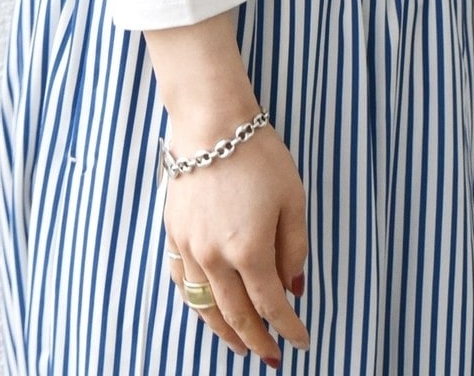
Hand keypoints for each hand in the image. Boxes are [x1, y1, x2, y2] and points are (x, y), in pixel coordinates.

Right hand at [162, 114, 310, 364]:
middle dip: (257, 340)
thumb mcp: (293, 198)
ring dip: (224, 331)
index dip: (288, 327)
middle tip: (270, 357)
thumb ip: (294, 248)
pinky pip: (182, 282)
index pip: (271, 304)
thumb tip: (294, 287)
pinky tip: (206, 310)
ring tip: (240, 346)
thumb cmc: (258, 154)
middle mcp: (215, 257)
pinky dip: (196, 304)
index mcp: (249, 250)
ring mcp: (188, 247)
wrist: (211, 121)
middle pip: (236, 314)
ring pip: (205, 306)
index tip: (300, 342)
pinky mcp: (173, 233)